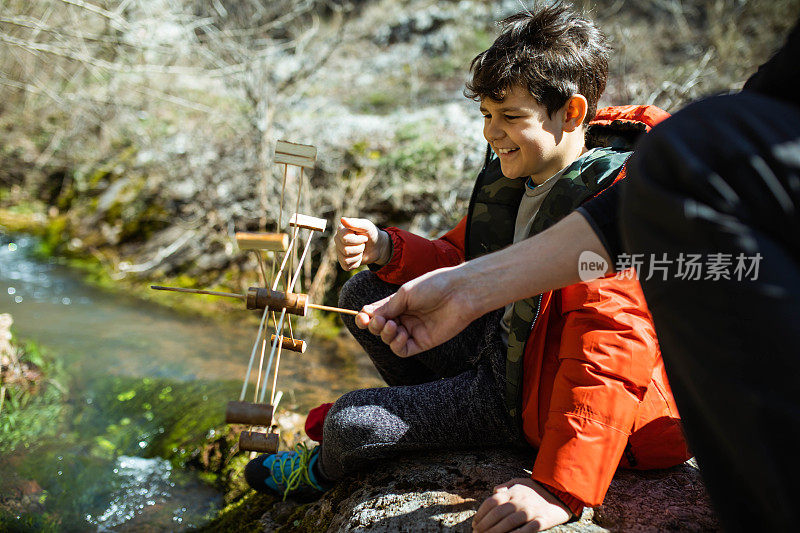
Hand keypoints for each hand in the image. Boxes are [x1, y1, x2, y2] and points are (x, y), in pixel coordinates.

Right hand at [335, 217, 390, 269]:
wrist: (377, 246)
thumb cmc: (371, 234)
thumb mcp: (367, 226)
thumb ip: (356, 223)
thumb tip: (342, 219)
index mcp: (341, 230)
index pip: (345, 239)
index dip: (358, 240)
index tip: (364, 237)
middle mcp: (337, 240)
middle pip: (345, 250)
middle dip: (359, 248)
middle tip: (363, 244)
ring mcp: (339, 251)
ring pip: (346, 259)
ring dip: (358, 255)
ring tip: (361, 250)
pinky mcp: (342, 262)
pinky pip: (346, 266)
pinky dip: (356, 263)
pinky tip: (358, 257)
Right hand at [355, 265, 481, 356]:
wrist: (459, 293)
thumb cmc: (433, 286)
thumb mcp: (405, 294)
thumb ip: (387, 308)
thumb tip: (367, 317)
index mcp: (398, 303)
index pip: (376, 314)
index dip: (366, 318)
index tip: (361, 318)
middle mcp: (404, 317)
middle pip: (380, 328)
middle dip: (375, 327)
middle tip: (380, 322)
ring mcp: (413, 330)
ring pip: (390, 340)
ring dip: (386, 335)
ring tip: (393, 326)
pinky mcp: (423, 342)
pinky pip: (403, 350)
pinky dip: (397, 345)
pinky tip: (401, 335)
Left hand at [472, 478, 570, 531]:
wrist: (560, 493)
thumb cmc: (537, 489)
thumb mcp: (520, 481)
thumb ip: (505, 486)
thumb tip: (494, 492)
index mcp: (512, 491)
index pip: (491, 502)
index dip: (481, 514)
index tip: (475, 523)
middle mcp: (519, 501)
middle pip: (497, 514)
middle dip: (484, 525)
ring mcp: (530, 511)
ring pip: (508, 523)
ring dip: (495, 532)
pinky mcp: (541, 521)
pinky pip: (526, 530)